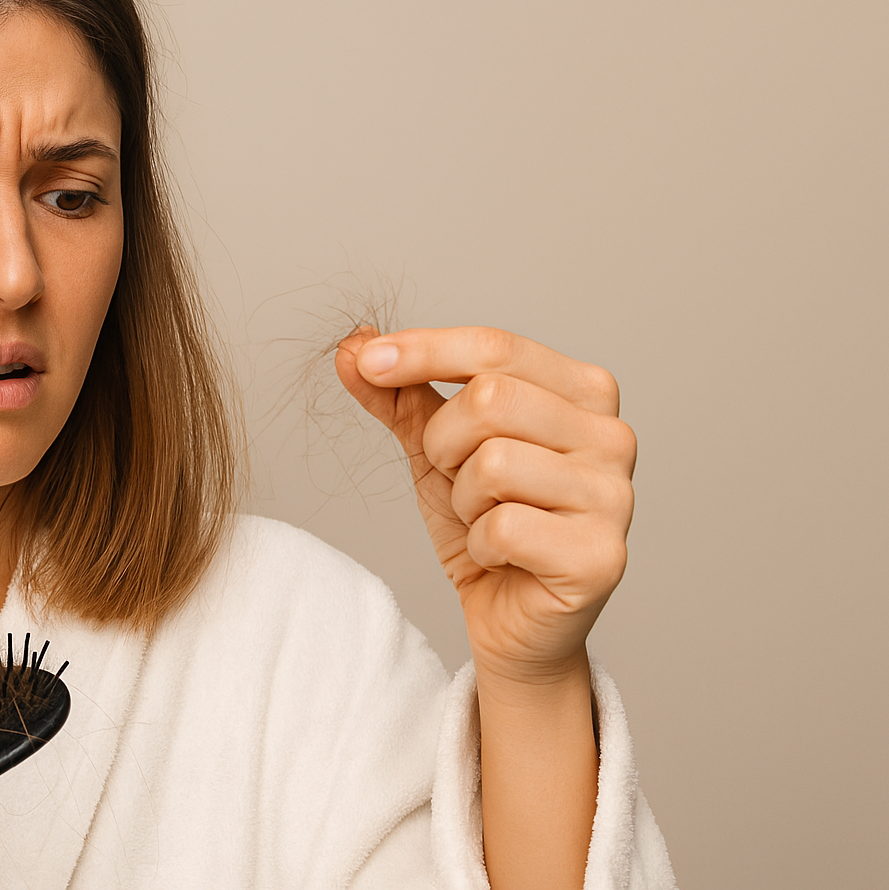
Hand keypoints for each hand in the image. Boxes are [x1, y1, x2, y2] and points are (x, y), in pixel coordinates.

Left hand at [335, 326, 634, 684]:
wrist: (510, 620)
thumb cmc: (483, 522)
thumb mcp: (433, 448)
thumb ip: (397, 395)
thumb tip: (352, 346)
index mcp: (582, 391)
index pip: (495, 347)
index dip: (423, 350)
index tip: (367, 361)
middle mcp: (611, 435)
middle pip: (489, 398)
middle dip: (444, 444)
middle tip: (458, 482)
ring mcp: (615, 496)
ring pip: (493, 462)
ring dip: (463, 500)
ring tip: (484, 521)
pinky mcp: (601, 557)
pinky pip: (503, 526)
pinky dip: (479, 544)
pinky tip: (501, 558)